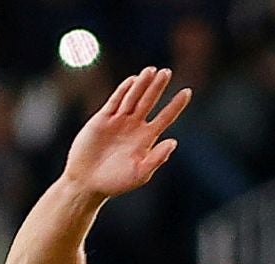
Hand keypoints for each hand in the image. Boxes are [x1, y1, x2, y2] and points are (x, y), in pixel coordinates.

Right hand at [62, 67, 190, 200]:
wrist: (87, 182)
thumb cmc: (115, 183)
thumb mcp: (140, 173)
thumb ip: (157, 158)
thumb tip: (174, 142)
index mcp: (146, 139)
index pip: (165, 118)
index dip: (175, 105)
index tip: (187, 91)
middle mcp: (134, 127)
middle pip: (149, 102)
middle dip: (157, 87)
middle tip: (167, 73)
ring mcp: (119, 121)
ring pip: (133, 97)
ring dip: (142, 84)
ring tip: (152, 70)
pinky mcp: (103, 118)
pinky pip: (115, 100)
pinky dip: (124, 90)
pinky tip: (133, 80)